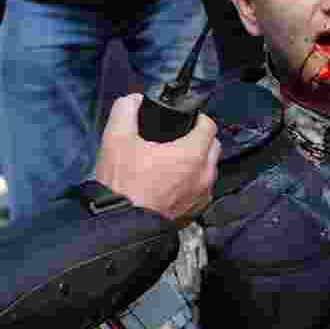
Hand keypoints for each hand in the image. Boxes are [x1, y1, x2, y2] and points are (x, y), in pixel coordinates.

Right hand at [95, 94, 220, 226]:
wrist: (119, 227)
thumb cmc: (122, 186)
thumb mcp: (116, 139)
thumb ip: (126, 110)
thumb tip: (134, 101)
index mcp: (192, 154)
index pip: (209, 125)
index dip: (197, 118)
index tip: (185, 120)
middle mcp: (204, 176)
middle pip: (213, 147)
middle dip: (200, 139)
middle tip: (178, 139)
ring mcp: (201, 197)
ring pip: (209, 170)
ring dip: (198, 163)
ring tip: (173, 162)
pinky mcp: (194, 214)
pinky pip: (202, 191)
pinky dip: (192, 184)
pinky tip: (172, 184)